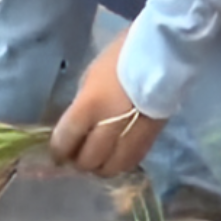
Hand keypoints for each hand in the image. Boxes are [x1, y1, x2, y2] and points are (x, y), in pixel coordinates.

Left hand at [49, 29, 167, 177]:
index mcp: (90, 105)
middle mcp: (109, 125)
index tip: (57, 153)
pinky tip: (115, 156)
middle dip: (78, 162)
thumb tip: (77, 128)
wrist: (164, 52)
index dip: (59, 151)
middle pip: (88, 160)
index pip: (66, 140)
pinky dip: (119, 164)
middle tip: (76, 157)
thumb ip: (82, 105)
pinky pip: (130, 163)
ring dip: (99, 167)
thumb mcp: (91, 77)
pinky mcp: (151, 139)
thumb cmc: (121, 57)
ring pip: (111, 168)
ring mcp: (132, 135)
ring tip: (96, 159)